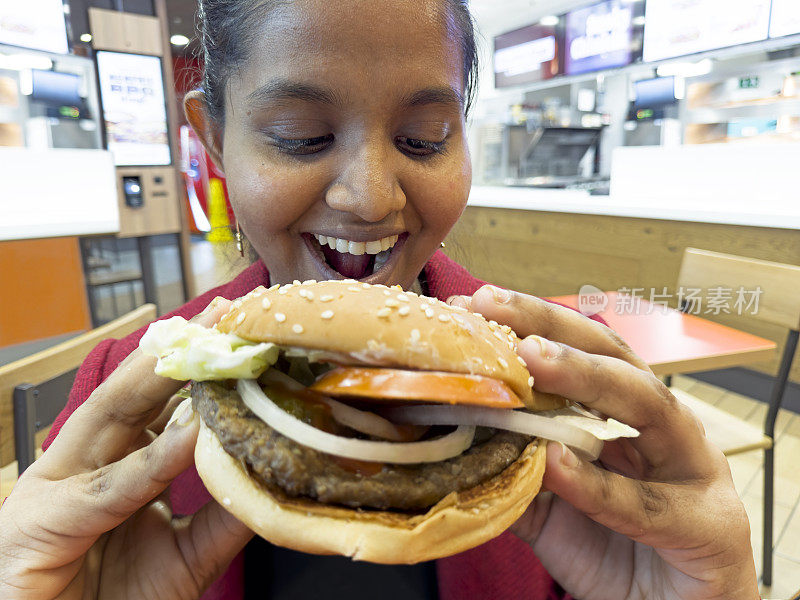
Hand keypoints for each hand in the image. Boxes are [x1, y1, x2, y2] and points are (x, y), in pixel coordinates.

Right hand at [0, 298, 252, 599]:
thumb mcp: (186, 556)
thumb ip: (222, 516)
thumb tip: (269, 474)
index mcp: (112, 467)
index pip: (156, 406)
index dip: (198, 370)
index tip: (238, 335)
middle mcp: (82, 466)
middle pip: (132, 396)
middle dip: (177, 351)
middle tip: (223, 315)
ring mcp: (54, 489)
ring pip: (109, 419)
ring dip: (157, 378)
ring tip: (205, 345)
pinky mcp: (38, 526)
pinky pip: (105, 491)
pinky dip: (148, 463)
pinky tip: (187, 438)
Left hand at [449, 286, 759, 599]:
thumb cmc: (615, 552)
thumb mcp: (549, 505)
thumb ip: (512, 469)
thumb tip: (455, 434)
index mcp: (630, 415)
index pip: (581, 352)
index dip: (529, 325)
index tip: (472, 305)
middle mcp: (666, 428)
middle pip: (614, 357)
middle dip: (552, 327)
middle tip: (494, 306)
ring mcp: (695, 470)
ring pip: (647, 406)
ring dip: (587, 377)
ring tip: (532, 359)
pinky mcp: (711, 524)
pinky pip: (648, 502)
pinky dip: (599, 484)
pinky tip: (556, 462)